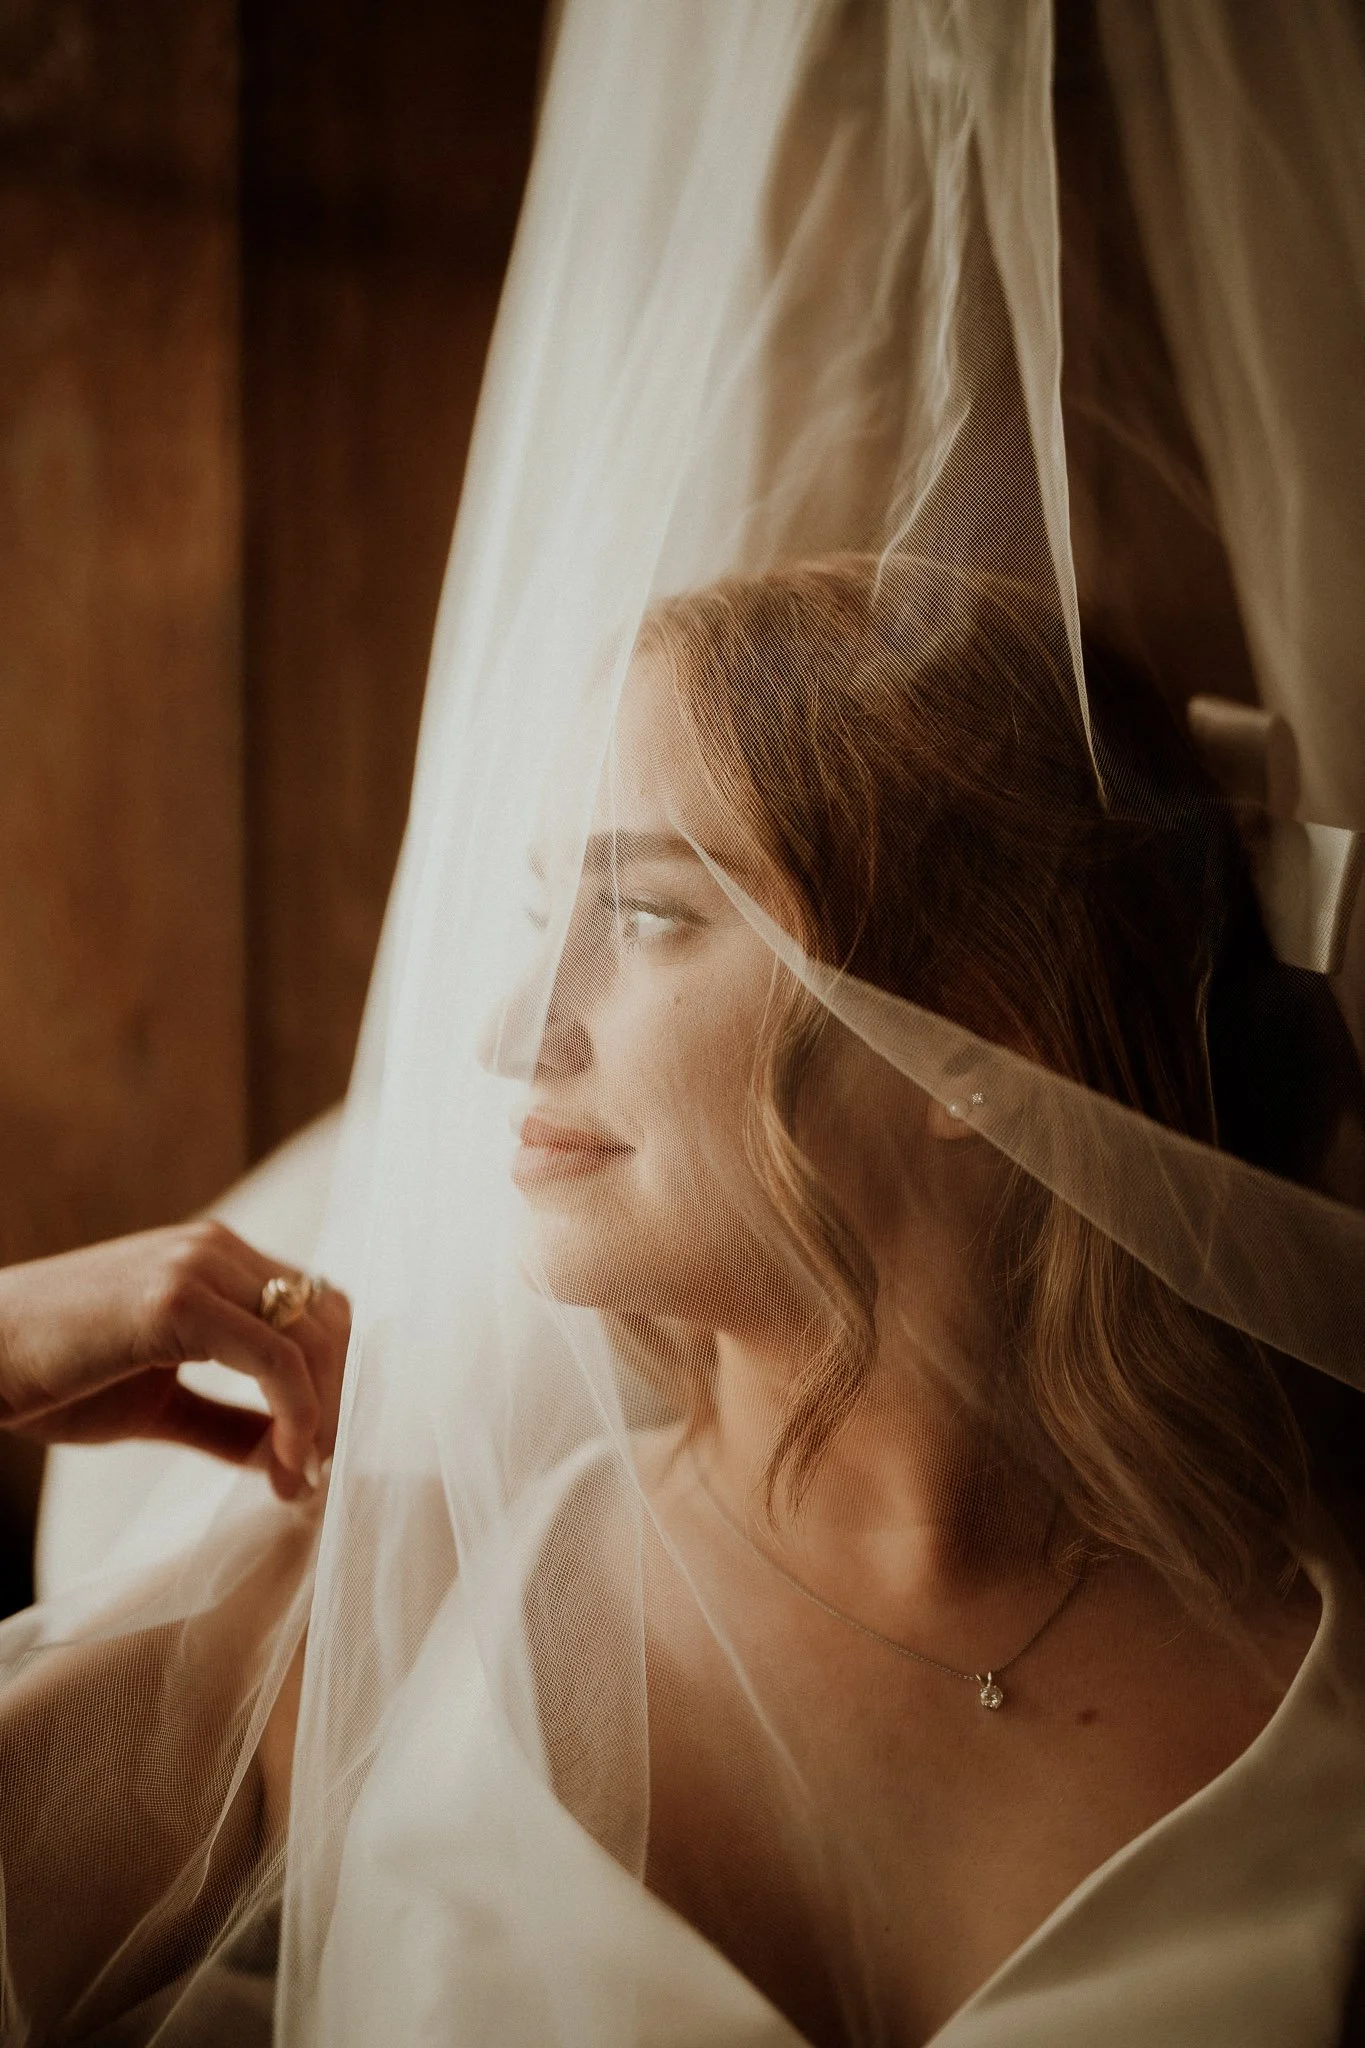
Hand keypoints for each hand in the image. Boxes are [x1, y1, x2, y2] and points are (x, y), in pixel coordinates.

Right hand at [0, 1222, 349, 1499]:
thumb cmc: (52, 1379)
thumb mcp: (157, 1404)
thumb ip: (226, 1421)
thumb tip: (288, 1456)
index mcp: (216, 1259)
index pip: (317, 1307)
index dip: (337, 1378)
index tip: (321, 1454)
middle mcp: (216, 1249)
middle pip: (329, 1320)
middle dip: (341, 1401)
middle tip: (321, 1473)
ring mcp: (197, 1266)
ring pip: (312, 1336)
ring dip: (325, 1416)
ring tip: (301, 1479)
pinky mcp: (175, 1299)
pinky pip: (275, 1357)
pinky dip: (298, 1414)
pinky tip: (285, 1464)